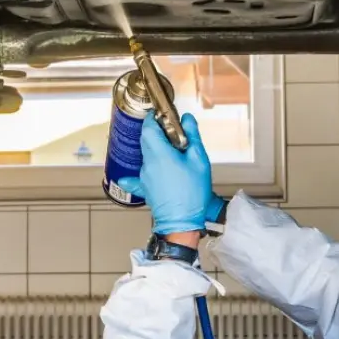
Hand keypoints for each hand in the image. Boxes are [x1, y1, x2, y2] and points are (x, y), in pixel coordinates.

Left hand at [117, 113, 216, 234]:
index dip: (155, 117)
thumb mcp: (199, 160)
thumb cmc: (192, 193)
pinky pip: (139, 174)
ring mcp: (143, 176)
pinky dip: (147, 167)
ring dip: (157, 149)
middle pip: (146, 139)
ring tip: (175, 154)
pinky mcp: (144, 187)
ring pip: (146, 154)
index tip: (166, 116)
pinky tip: (149, 170)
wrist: (181, 223)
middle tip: (175, 134)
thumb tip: (187, 119)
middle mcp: (147, 163)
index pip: (148, 126)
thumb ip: (192, 136)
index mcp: (159, 153)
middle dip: (158, 132)